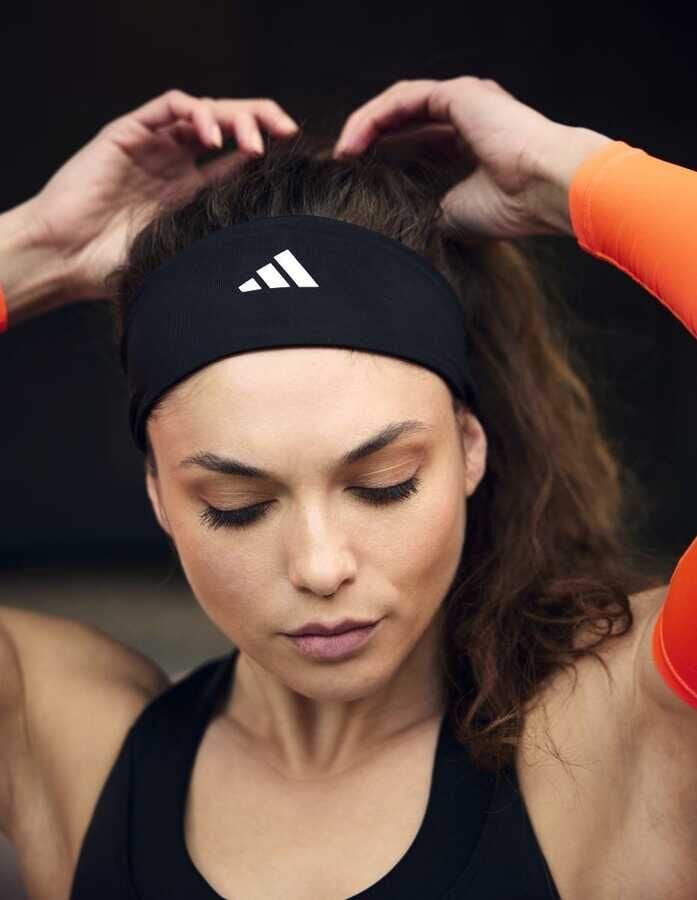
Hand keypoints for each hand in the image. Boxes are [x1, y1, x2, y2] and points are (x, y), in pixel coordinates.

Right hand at [26, 90, 298, 300]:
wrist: (67, 261)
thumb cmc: (119, 269)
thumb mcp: (186, 257)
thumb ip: (221, 245)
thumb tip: (280, 262)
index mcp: (193, 192)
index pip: (241, 159)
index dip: (272, 153)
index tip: (301, 160)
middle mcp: (177, 164)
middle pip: (230, 126)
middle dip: (263, 120)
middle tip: (288, 130)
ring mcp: (154, 147)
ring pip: (205, 111)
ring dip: (236, 116)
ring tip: (254, 139)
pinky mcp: (128, 133)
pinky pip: (168, 107)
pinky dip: (196, 111)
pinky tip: (215, 134)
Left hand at [333, 76, 612, 238]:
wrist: (545, 190)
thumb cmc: (511, 207)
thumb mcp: (453, 213)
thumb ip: (425, 206)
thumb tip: (393, 219)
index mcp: (472, 145)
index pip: (418, 144)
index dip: (386, 161)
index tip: (359, 184)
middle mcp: (468, 117)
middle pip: (404, 123)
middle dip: (370, 145)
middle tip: (343, 171)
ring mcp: (463, 101)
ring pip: (398, 107)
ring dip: (364, 130)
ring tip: (341, 158)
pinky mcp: (456, 93)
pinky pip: (401, 100)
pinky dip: (372, 119)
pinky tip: (351, 144)